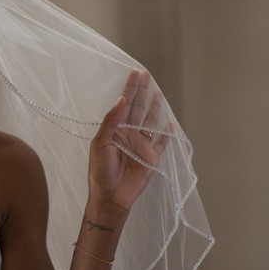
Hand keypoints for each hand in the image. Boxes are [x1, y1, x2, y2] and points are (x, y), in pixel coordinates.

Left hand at [88, 70, 170, 213]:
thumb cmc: (101, 171)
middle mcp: (128, 135)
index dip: (129, 89)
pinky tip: (168, 125)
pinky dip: (165, 135)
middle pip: (138, 109)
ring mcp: (141, 146)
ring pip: (150, 123)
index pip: (124, 105)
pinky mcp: (151, 158)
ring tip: (157, 93)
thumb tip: (121, 100)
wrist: (111, 196)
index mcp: (115, 130)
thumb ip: (111, 122)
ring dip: (154, 109)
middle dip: (141, 92)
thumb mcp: (100, 144)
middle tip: (146, 75)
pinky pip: (160, 144)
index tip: (134, 73)